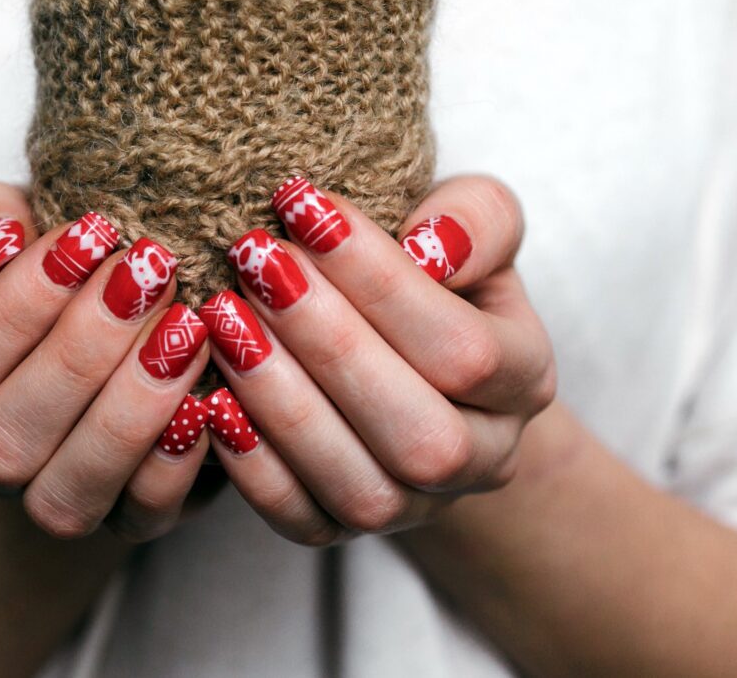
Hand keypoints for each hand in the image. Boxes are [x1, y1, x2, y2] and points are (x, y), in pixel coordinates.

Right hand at [0, 182, 219, 540]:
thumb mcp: (26, 235)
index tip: (93, 234)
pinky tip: (209, 399)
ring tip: (188, 329)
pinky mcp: (134, 521)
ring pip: (69, 491)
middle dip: (82, 349)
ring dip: (130, 407)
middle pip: (6, 436)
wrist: (121, 359)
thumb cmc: (66, 287)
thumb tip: (1, 236)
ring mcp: (61, 501)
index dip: (17, 304)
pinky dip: (175, 462)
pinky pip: (145, 513)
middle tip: (152, 274)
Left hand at [195, 175, 555, 544]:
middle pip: (418, 431)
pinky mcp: (346, 530)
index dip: (380, 281)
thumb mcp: (471, 230)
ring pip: (361, 487)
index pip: (465, 350)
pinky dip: (253, 466)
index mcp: (524, 382)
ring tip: (226, 319)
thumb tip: (432, 244)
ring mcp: (416, 506)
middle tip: (257, 262)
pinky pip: (303, 522)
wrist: (410, 357)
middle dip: (327, 341)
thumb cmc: (435, 278)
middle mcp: (483, 459)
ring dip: (282, 402)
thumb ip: (474, 220)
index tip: (304, 207)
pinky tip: (212, 396)